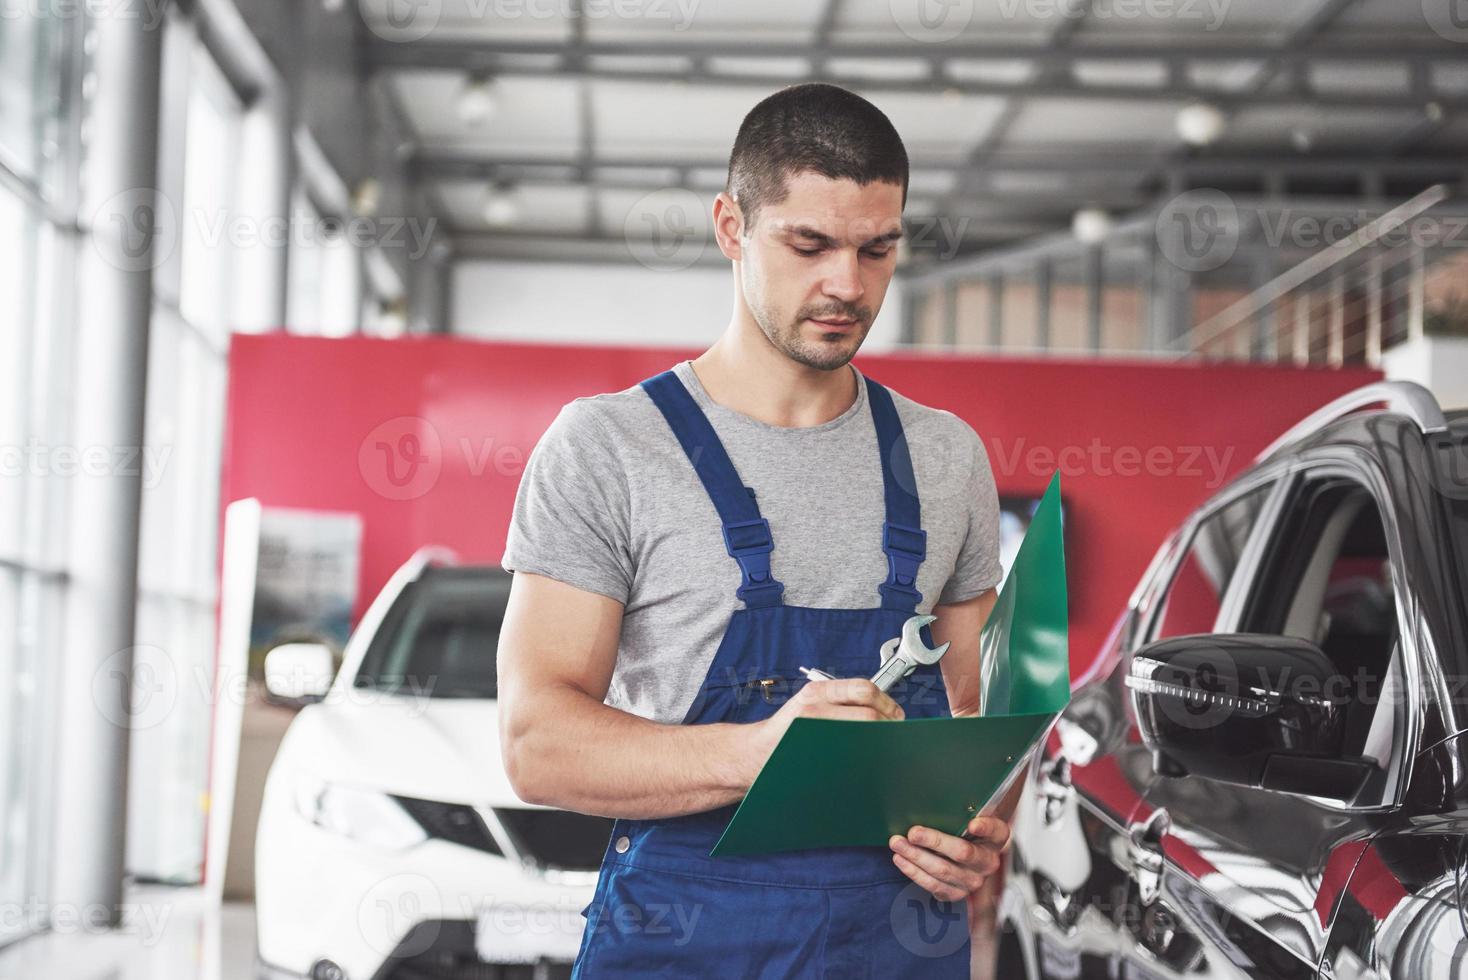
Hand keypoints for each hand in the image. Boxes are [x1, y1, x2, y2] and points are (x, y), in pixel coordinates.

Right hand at [745, 678, 903, 778]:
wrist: (758, 751)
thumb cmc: (789, 731)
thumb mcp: (811, 704)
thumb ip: (840, 702)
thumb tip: (881, 708)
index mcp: (818, 690)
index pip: (864, 689)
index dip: (886, 702)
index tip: (896, 714)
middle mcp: (814, 705)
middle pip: (867, 712)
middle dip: (887, 724)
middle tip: (894, 733)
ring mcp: (812, 727)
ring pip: (861, 732)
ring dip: (877, 740)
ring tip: (883, 746)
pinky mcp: (813, 752)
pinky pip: (847, 753)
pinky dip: (861, 755)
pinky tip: (864, 758)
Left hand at [888, 814, 1011, 902]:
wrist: (965, 849)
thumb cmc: (963, 825)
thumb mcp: (968, 814)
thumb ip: (960, 808)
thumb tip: (930, 798)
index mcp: (996, 837)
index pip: (995, 830)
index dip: (984, 828)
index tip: (972, 824)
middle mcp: (988, 862)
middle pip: (962, 853)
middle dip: (933, 841)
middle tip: (912, 833)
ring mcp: (973, 881)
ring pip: (943, 871)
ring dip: (916, 857)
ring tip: (898, 844)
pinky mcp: (957, 893)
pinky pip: (933, 885)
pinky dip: (914, 872)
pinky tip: (901, 860)